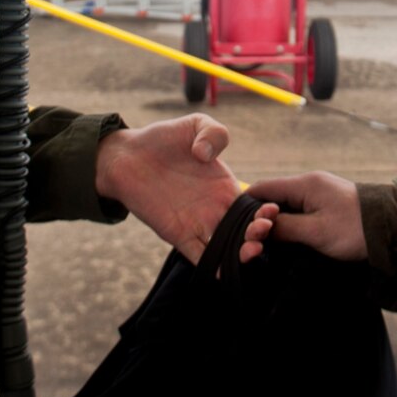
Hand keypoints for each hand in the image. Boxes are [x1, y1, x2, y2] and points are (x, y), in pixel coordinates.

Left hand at [95, 113, 275, 264]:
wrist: (127, 156)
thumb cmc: (163, 139)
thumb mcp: (195, 124)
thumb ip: (213, 132)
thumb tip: (206, 156)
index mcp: (226, 186)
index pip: (253, 206)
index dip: (265, 212)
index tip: (269, 212)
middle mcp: (216, 208)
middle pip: (245, 231)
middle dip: (259, 236)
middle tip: (260, 232)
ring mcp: (198, 224)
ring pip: (227, 248)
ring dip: (241, 255)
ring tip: (248, 251)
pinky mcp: (178, 235)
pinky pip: (199, 256)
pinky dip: (213, 267)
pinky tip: (224, 272)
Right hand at [246, 172, 365, 261]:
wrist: (393, 229)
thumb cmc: (355, 229)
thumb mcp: (316, 232)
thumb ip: (284, 228)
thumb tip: (260, 228)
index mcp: (304, 184)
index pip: (262, 189)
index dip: (247, 208)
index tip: (240, 230)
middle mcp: (308, 184)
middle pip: (271, 199)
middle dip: (260, 220)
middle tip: (255, 244)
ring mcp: (318, 194)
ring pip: (284, 207)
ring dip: (275, 225)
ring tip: (267, 245)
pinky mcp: (326, 206)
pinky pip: (298, 212)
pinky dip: (289, 225)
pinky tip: (285, 240)